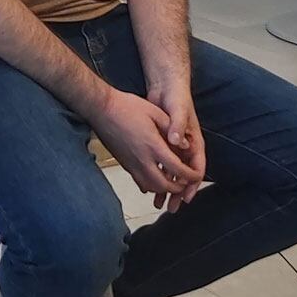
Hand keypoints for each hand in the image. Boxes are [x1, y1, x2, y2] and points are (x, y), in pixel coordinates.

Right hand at [89, 88, 191, 211]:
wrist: (101, 109)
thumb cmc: (126, 107)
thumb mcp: (155, 112)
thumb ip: (172, 129)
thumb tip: (185, 145)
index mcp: (153, 146)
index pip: (177, 169)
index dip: (190, 175)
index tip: (196, 175)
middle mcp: (142, 159)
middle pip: (164, 185)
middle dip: (178, 187)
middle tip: (185, 182)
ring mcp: (131, 164)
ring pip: (150, 187)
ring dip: (164, 188)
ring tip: (172, 183)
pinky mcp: (124, 164)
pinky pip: (139, 181)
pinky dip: (150, 185)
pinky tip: (154, 179)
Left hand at [147, 80, 206, 209]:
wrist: (165, 86)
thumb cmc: (176, 97)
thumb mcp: (178, 110)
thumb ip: (178, 126)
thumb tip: (178, 142)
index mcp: (194, 142)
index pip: (197, 167)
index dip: (192, 183)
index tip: (186, 195)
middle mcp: (186, 147)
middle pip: (184, 176)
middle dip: (179, 192)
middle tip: (173, 207)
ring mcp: (174, 148)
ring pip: (172, 173)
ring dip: (166, 188)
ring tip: (159, 203)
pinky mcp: (163, 145)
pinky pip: (161, 165)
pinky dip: (156, 175)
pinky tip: (146, 186)